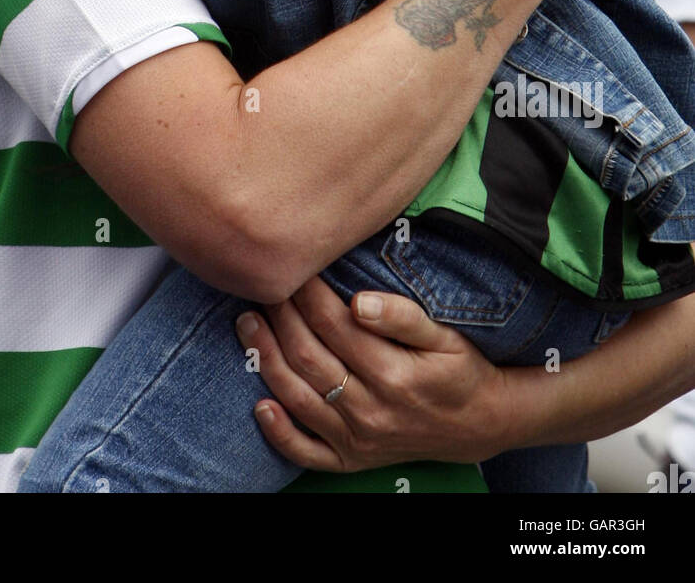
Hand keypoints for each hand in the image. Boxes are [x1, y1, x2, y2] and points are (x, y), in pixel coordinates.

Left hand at [235, 277, 510, 469]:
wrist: (480, 423)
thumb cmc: (460, 370)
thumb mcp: (445, 336)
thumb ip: (402, 316)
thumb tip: (358, 301)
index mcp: (393, 373)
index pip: (334, 324)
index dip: (307, 293)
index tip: (292, 267)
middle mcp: (370, 409)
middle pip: (308, 356)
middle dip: (279, 318)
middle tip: (261, 286)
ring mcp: (357, 438)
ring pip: (298, 398)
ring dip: (266, 360)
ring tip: (246, 325)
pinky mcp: (352, 459)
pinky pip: (306, 453)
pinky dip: (279, 434)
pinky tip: (260, 406)